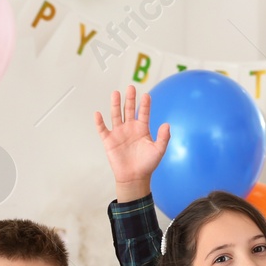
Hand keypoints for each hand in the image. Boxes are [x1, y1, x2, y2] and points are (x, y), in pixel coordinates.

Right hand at [95, 85, 169, 201]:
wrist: (135, 177)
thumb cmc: (148, 164)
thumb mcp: (159, 150)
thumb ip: (164, 137)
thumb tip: (167, 124)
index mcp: (142, 129)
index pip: (144, 113)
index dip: (145, 104)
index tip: (146, 95)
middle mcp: (130, 128)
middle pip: (129, 110)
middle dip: (130, 99)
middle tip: (131, 87)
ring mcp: (119, 133)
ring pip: (116, 115)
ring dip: (115, 104)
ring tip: (116, 93)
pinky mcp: (109, 140)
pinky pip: (102, 129)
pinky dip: (99, 122)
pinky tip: (98, 113)